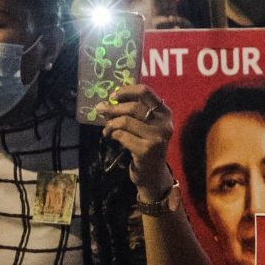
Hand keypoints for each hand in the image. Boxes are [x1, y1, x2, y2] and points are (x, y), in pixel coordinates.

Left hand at [97, 83, 174, 197]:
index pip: (145, 92)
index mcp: (164, 112)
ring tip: (106, 128)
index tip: (112, 96)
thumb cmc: (146, 145)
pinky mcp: (146, 150)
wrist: (153, 173)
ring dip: (111, 123)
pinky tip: (111, 137)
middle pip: (133, 106)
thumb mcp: (147, 125)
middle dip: (113, 108)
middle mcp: (164, 123)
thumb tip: (109, 100)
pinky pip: (122, 136)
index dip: (126, 91)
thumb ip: (135, 112)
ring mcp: (156, 137)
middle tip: (100, 110)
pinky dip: (112, 134)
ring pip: (125, 121)